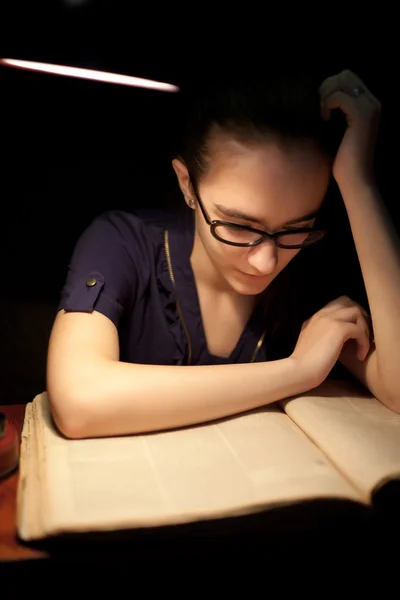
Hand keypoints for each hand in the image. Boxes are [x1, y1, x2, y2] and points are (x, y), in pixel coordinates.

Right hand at [290, 295, 372, 387]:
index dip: (350, 315)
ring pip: (357, 312)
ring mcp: (330, 319)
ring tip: (363, 346)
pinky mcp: (339, 329)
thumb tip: (337, 337)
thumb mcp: (311, 343)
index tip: (355, 332)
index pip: (337, 304)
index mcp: (315, 317)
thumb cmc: (305, 364)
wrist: (299, 370)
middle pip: (348, 301)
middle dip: (360, 316)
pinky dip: (364, 342)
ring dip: (364, 329)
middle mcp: (322, 314)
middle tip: (363, 335)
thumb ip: (322, 334)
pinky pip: (359, 329)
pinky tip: (360, 356)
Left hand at [319, 69, 380, 189]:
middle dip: (326, 88)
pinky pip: (338, 96)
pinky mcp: (361, 115)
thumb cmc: (343, 160)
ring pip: (341, 81)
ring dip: (325, 96)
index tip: (320, 108)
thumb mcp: (336, 130)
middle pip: (344, 74)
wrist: (355, 179)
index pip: (347, 78)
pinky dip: (326, 105)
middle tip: (319, 110)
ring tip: (321, 115)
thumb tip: (317, 96)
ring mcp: (369, 107)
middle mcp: (373, 102)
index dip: (329, 88)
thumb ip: (334, 111)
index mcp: (368, 105)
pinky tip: (323, 120)